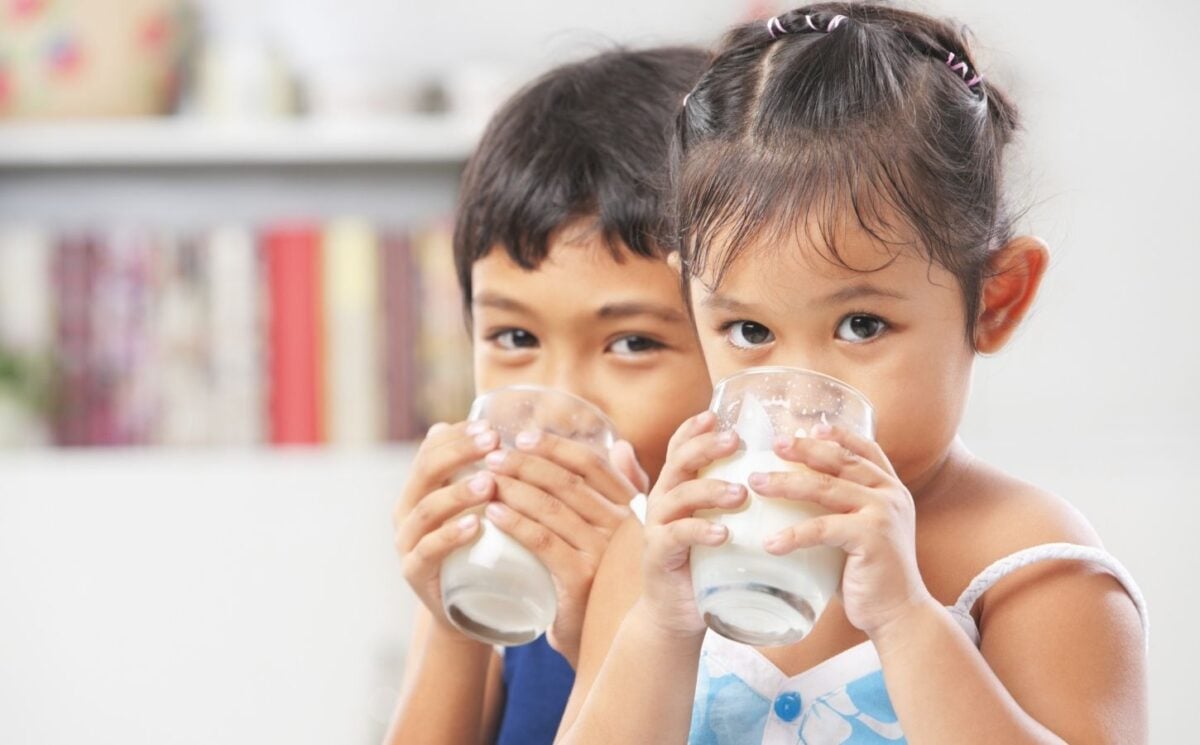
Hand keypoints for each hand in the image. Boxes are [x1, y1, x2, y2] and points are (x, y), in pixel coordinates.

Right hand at [393, 420, 500, 637]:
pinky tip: (475, 526)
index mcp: (421, 488)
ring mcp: (408, 543)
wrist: (472, 609)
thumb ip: (487, 471)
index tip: (491, 427)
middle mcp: (408, 511)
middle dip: (460, 452)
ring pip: (427, 509)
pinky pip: (428, 551)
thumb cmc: (483, 548)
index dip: (458, 435)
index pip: (431, 449)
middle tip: (493, 443)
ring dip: (458, 492)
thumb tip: (502, 426)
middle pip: (426, 471)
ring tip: (489, 482)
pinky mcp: (416, 574)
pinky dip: (450, 536)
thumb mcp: (482, 507)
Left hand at [481, 430, 639, 665]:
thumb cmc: (603, 578)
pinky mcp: (581, 577)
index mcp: (630, 506)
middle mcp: (621, 525)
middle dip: (525, 464)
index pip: (591, 464)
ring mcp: (603, 551)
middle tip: (491, 456)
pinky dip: (515, 523)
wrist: (603, 638)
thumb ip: (623, 489)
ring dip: (514, 488)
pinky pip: (543, 541)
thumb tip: (618, 445)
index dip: (555, 446)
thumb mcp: (617, 532)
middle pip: (566, 482)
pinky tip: (492, 513)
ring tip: (484, 479)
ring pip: (551, 508)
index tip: (521, 437)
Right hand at [639, 411, 746, 639]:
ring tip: (741, 493)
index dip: (694, 429)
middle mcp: (663, 500)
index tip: (716, 415)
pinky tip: (723, 534)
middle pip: (679, 462)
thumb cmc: (705, 564)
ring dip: (711, 489)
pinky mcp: (659, 554)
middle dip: (706, 447)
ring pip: (680, 496)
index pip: (680, 448)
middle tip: (736, 441)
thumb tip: (773, 475)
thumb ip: (737, 501)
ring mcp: (658, 527)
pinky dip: (700, 531)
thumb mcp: (719, 524)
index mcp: (677, 488)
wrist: (677, 614)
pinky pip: (677, 535)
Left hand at [748, 423, 931, 636]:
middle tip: (774, 445)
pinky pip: (823, 529)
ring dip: (786, 483)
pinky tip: (769, 543)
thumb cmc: (871, 576)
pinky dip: (793, 535)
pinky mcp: (872, 538)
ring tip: (756, 483)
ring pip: (825, 488)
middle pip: (839, 461)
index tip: (809, 427)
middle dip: (803, 450)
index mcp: (890, 488)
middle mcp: (890, 494)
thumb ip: (841, 511)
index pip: (865, 449)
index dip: (838, 435)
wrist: (899, 614)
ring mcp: (882, 514)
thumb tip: (794, 496)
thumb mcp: (861, 533)